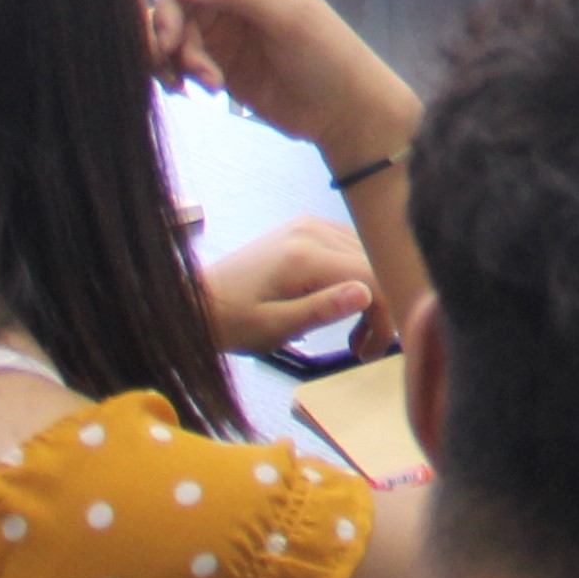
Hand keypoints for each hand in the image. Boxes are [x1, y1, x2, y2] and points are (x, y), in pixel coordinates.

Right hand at [150, 0, 419, 170]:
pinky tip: (204, 90)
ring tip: (206, 85)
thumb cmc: (326, 56)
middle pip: (173, 7)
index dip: (169, 7)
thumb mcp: (288, 17)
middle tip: (186, 75)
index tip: (169, 44)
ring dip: (177, 61)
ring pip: (171, 34)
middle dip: (172, 41)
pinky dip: (180, 74)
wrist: (342, 111)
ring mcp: (222, 25)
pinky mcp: (216, 58)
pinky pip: (179, 58)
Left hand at [200, 220, 376, 356]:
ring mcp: (310, 225)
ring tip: (352, 332)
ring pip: (366, 256)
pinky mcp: (306, 228)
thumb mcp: (273, 328)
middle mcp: (313, 230)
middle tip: (361, 349)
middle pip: (373, 265)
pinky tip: (341, 303)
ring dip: (370, 294)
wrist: (194, 300)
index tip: (370, 352)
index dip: (384, 315)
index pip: (371, 276)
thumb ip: (320, 310)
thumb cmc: (230, 323)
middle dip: (379, 309)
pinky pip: (350, 250)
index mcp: (305, 255)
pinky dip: (355, 278)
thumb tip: (366, 294)